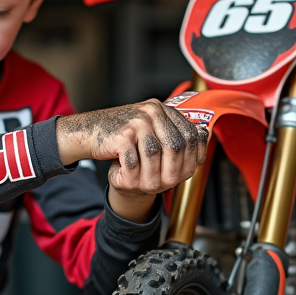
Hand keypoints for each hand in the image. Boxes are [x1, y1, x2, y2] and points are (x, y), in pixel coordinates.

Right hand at [57, 99, 209, 197]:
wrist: (91, 131)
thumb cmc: (123, 136)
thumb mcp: (151, 130)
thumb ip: (174, 134)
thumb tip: (204, 135)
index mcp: (163, 110)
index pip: (190, 134)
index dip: (195, 155)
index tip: (187, 171)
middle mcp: (153, 112)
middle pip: (176, 146)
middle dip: (172, 170)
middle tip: (164, 183)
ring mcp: (137, 121)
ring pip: (155, 155)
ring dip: (150, 175)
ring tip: (144, 183)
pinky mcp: (122, 134)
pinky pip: (134, 161)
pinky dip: (131, 174)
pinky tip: (127, 177)